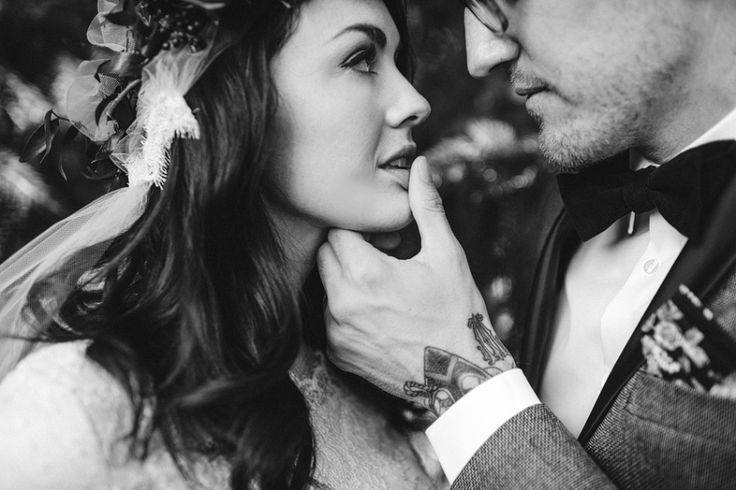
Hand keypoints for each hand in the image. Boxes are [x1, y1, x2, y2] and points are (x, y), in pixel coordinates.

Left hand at [318, 157, 515, 416]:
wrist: (459, 378)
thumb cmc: (457, 313)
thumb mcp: (447, 255)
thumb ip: (426, 207)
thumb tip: (418, 164)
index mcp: (366, 274)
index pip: (336, 229)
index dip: (357, 226)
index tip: (378, 235)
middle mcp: (341, 303)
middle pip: (324, 255)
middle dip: (346, 248)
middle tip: (379, 256)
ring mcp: (336, 332)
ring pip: (324, 286)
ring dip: (344, 279)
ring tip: (380, 287)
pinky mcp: (337, 353)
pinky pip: (329, 318)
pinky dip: (345, 310)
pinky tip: (376, 314)